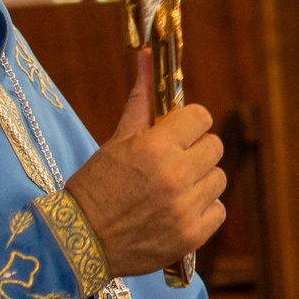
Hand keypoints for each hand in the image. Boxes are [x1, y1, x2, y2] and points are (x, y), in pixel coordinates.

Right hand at [64, 51, 224, 276]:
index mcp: (156, 147)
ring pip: (218, 179)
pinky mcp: (192, 235)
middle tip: (173, 161)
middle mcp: (175, 176)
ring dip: (200, 181)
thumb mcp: (117, 140)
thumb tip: (148, 57)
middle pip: (215, 147)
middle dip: (196, 150)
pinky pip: (218, 210)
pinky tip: (177, 211)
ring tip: (173, 189)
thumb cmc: (96, 186)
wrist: (80, 241)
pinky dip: (202, 210)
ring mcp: (186, 208)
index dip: (190, 123)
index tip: (178, 132)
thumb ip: (141, 101)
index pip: (202, 117)